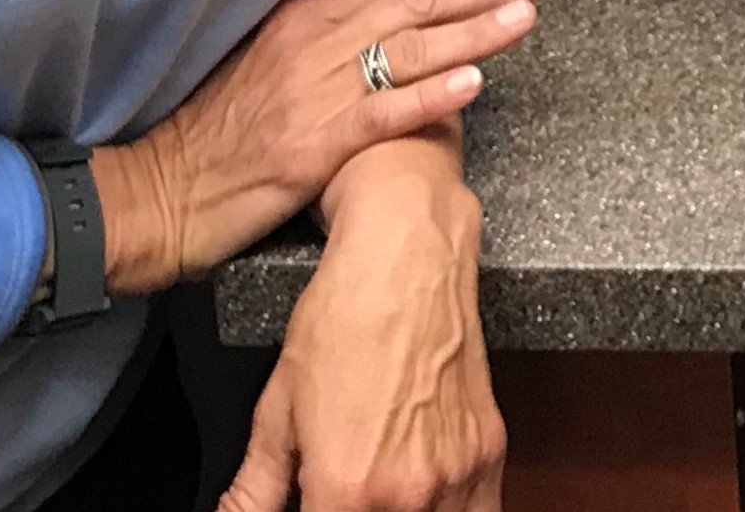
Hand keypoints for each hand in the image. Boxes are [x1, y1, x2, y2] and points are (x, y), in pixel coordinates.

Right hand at [99, 0, 536, 290]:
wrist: (160, 192)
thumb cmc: (210, 126)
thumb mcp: (251, 47)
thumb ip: (303, 0)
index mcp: (298, 20)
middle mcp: (310, 47)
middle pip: (407, 7)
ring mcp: (313, 96)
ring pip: (406, 52)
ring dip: (472, 33)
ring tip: (521, 19)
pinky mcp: (313, 147)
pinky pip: (383, 114)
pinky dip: (430, 95)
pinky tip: (474, 83)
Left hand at [222, 147, 501, 511]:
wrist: (408, 258)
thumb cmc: (344, 317)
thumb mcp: (277, 408)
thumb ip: (255, 487)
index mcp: (347, 490)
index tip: (307, 508)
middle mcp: (410, 493)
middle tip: (335, 500)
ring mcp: (458, 475)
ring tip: (376, 501)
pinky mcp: (489, 451)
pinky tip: (419, 500)